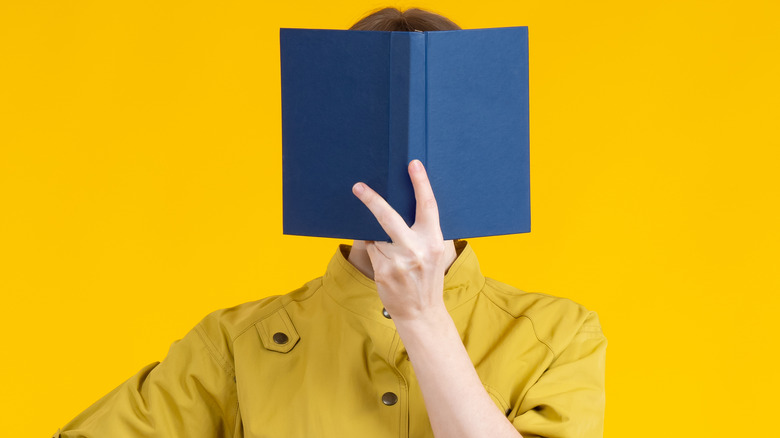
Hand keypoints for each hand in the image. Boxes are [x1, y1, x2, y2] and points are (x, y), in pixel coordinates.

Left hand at [351, 160, 449, 321]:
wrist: (422, 313)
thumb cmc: (427, 279)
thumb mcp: (434, 253)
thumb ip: (423, 233)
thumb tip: (403, 208)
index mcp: (433, 241)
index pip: (428, 206)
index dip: (421, 183)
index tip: (413, 164)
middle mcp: (417, 249)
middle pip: (389, 217)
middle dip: (372, 200)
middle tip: (358, 187)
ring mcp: (398, 261)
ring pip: (377, 236)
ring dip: (379, 239)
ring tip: (392, 255)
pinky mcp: (383, 271)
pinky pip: (373, 250)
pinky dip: (375, 251)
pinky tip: (386, 264)